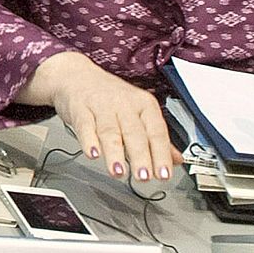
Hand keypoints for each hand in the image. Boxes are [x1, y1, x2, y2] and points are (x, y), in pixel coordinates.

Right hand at [25, 52, 179, 181]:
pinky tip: (93, 154)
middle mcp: (124, 104)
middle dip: (140, 156)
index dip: (161, 154)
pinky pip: (85, 126)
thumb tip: (177, 160)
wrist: (76, 76)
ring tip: (118, 172)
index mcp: (143, 104)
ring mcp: (101, 105)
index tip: (164, 174)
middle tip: (143, 176)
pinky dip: (89, 141)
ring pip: (110, 131)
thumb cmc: (110, 97)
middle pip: (134, 132)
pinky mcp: (80, 109)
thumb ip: (156, 137)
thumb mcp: (137, 112)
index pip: (156, 131)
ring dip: (115, 153)